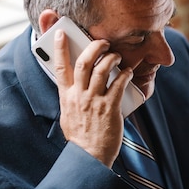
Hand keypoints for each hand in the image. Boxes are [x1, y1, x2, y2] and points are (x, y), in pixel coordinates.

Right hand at [54, 29, 132, 166]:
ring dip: (112, 59)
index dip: (60, 47)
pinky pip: (119, 84)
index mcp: (67, 97)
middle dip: (94, 48)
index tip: (61, 33)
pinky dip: (125, 75)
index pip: (60, 67)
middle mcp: (79, 96)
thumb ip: (71, 99)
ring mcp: (94, 101)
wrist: (89, 155)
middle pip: (84, 63)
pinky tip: (128, 72)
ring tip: (117, 57)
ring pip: (102, 70)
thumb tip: (75, 88)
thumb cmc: (81, 137)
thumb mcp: (68, 115)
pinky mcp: (110, 107)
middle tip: (103, 43)